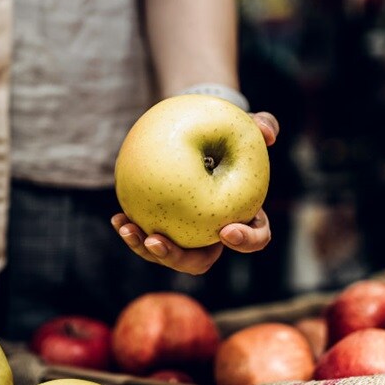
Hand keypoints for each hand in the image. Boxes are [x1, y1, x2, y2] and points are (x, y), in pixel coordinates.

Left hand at [111, 111, 278, 274]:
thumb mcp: (249, 124)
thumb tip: (267, 132)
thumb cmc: (229, 133)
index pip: (253, 238)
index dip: (244, 241)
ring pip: (168, 254)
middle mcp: (214, 234)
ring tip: (128, 229)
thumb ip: (263, 125)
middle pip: (200, 260)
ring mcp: (187, 235)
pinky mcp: (163, 227)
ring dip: (145, 248)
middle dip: (177, 257)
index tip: (225, 231)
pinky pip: (146, 236)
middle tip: (157, 241)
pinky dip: (131, 231)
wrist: (200, 135)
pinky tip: (117, 218)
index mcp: (245, 218)